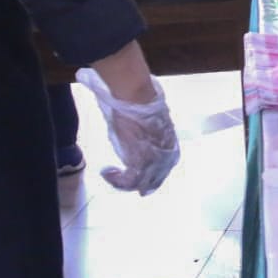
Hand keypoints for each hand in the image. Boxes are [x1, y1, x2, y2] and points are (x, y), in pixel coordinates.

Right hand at [77, 48, 179, 195]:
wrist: (136, 94)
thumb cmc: (138, 100)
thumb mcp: (144, 119)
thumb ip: (144, 130)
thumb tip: (133, 131)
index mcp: (170, 141)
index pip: (165, 165)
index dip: (152, 172)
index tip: (136, 171)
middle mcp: (167, 153)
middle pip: (156, 179)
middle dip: (140, 183)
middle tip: (122, 180)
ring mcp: (156, 159)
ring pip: (142, 183)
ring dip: (123, 183)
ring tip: (110, 174)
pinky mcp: (141, 161)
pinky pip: (130, 181)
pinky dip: (117, 181)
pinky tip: (107, 172)